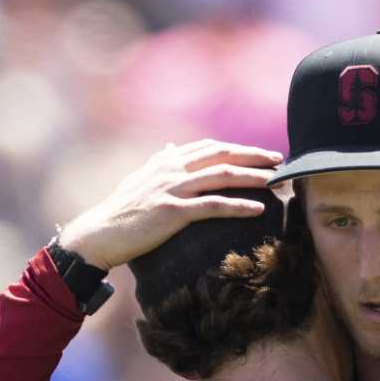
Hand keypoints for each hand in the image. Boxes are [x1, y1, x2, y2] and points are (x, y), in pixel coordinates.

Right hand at [56, 139, 282, 268]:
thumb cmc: (120, 211)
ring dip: (253, 177)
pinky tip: (258, 209)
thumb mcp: (139, 180)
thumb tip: (168, 149)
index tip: (260, 153)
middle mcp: (171, 168)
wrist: (99, 233)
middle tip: (279, 160)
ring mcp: (172, 189)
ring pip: (222, 176)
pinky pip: (213, 206)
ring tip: (276, 181)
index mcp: (166, 161)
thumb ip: (158, 163)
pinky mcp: (173, 212)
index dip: (238, 148)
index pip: (210, 147)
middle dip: (254, 156)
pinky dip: (238, 205)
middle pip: (222, 155)